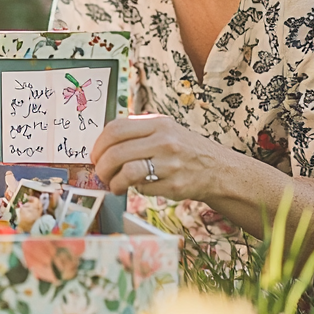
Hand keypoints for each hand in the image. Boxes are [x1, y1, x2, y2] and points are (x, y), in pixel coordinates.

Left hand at [91, 113, 227, 199]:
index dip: (99, 144)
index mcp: (157, 124)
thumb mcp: (165, 128)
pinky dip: (135, 189)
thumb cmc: (184, 148)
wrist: (218, 169)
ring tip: (114, 185)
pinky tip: (138, 188)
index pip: (115, 129)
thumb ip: (137, 130)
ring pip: (127, 172)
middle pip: (116, 152)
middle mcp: (164, 141)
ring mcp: (170, 164)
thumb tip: (102, 142)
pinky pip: (143, 189)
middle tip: (100, 174)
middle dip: (101, 167)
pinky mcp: (174, 185)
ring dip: (113, 182)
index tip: (96, 155)